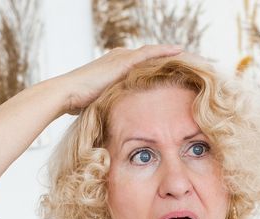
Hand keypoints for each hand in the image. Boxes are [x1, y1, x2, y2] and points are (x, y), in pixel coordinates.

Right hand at [50, 44, 184, 115]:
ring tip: (192, 56)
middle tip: (192, 62)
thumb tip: (120, 124)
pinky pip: (150, 53)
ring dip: (172, 54)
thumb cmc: (78, 105)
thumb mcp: (102, 105)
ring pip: (154, 52)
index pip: (144, 65)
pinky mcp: (123, 60)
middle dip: (171, 59)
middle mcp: (121, 57)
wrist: (67, 94)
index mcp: (117, 67)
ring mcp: (122, 57)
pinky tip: (180, 51)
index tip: (176, 74)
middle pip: (152, 56)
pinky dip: (165, 51)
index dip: (160, 69)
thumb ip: (114, 108)